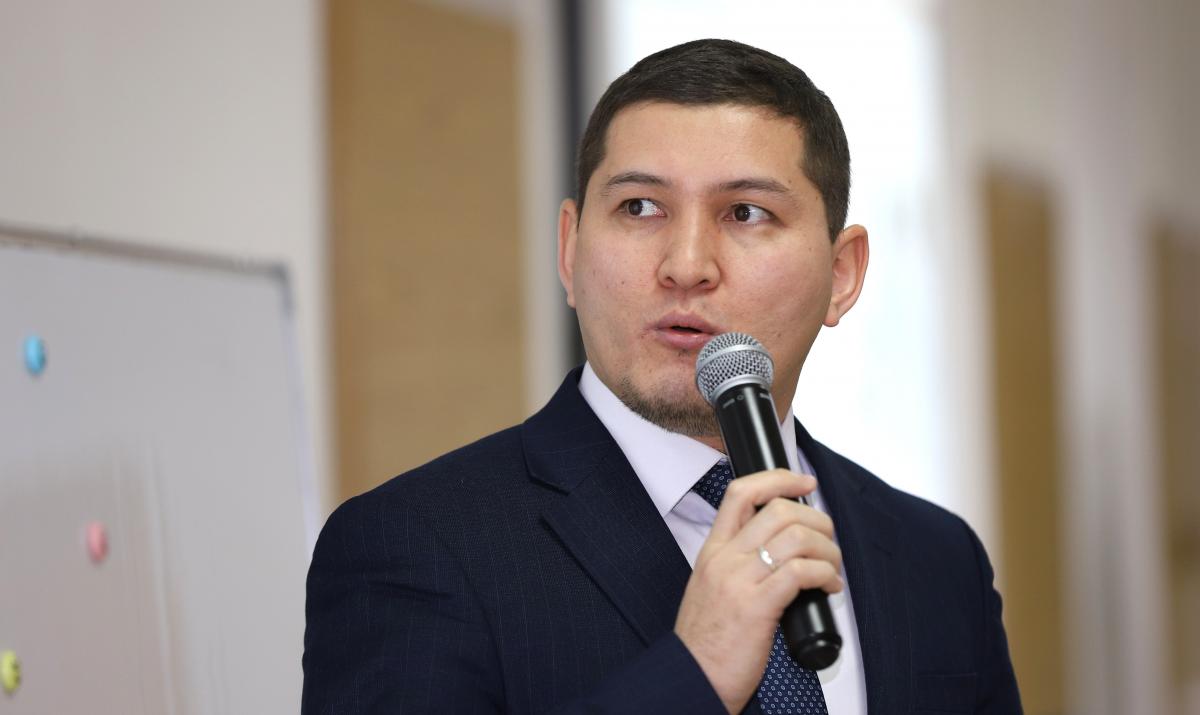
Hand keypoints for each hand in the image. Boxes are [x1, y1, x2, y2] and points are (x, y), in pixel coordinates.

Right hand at [674, 469, 843, 713]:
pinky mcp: (757, 607)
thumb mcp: (712, 587)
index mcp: (712, 551)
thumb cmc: (707, 641)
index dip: (778, 479)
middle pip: (779, 510)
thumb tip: (782, 548)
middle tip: (828, 539)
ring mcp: (739, 581)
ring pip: (796, 538)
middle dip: (816, 519)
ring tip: (833, 567)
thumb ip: (738, 564)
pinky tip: (829, 587)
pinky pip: (801, 573)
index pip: (741, 493)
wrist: (692, 677)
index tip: (804, 481)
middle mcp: (725, 559)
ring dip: (828, 549)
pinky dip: (826, 574)